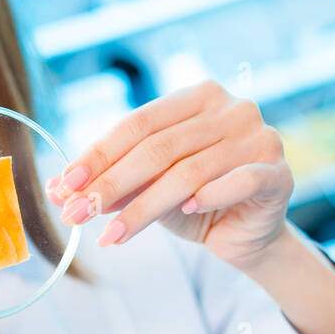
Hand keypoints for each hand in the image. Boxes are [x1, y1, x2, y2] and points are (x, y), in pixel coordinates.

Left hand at [46, 80, 294, 272]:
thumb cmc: (194, 202)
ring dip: (142, 208)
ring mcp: (259, 137)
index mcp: (198, 97)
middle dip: (110, 185)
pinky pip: (237, 182)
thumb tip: (57, 189)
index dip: (98, 155)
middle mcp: (232, 108)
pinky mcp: (277, 173)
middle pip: (158, 148)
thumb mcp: (146, 190)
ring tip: (109, 236)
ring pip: (188, 172)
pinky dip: (208, 197)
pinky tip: (186, 212)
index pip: (137, 124)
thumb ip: (110, 183)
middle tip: (75, 214)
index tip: (65, 186)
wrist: (244, 235)